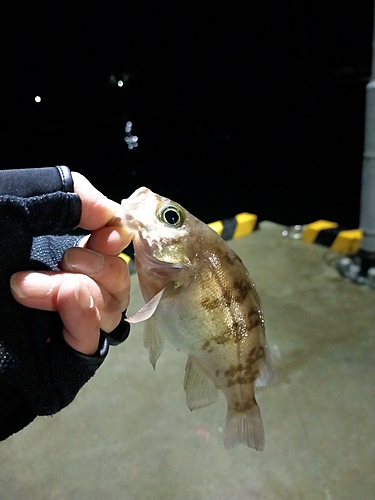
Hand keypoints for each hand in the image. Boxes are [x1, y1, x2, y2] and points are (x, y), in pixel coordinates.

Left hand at [10, 172, 130, 355]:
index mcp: (51, 251)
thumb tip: (109, 209)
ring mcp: (62, 325)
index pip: (109, 247)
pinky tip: (49, 298)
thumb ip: (63, 193)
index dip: (117, 238)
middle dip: (100, 264)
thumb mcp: (9, 204)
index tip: (107, 232)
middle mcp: (63, 285)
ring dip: (82, 287)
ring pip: (112, 308)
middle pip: (118, 278)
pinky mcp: (59, 360)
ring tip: (26, 286)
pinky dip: (80, 312)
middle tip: (66, 257)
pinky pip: (93, 339)